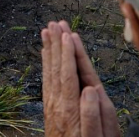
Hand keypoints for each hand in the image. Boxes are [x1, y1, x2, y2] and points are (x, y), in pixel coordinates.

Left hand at [41, 20, 119, 136]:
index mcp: (72, 108)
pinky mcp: (51, 109)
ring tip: (47, 30)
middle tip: (55, 23)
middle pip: (56, 68)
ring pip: (49, 72)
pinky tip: (44, 54)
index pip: (70, 74)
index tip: (68, 34)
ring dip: (48, 50)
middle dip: (56, 44)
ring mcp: (52, 106)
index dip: (69, 53)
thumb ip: (94, 114)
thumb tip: (90, 89)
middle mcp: (59, 104)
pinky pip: (47, 81)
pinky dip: (46, 65)